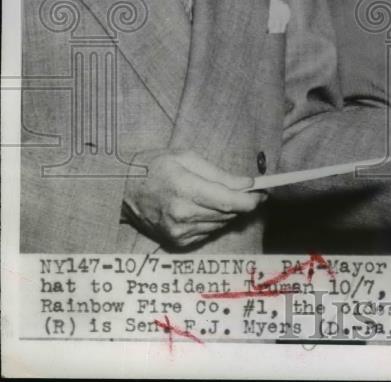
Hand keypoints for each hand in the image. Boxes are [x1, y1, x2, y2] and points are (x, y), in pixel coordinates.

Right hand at [122, 149, 262, 248]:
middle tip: (249, 191)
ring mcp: (178, 231)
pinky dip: (213, 221)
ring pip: (220, 224)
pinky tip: (204, 208)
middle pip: (228, 214)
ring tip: (220, 196)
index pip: (229, 202)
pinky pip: (207, 232)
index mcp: (185, 190)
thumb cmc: (153, 166)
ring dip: (228, 212)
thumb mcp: (186, 157)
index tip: (263, 194)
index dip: (251, 200)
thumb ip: (219, 173)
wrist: (119, 190)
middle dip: (243, 203)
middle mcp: (182, 215)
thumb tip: (247, 184)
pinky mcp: (175, 241)